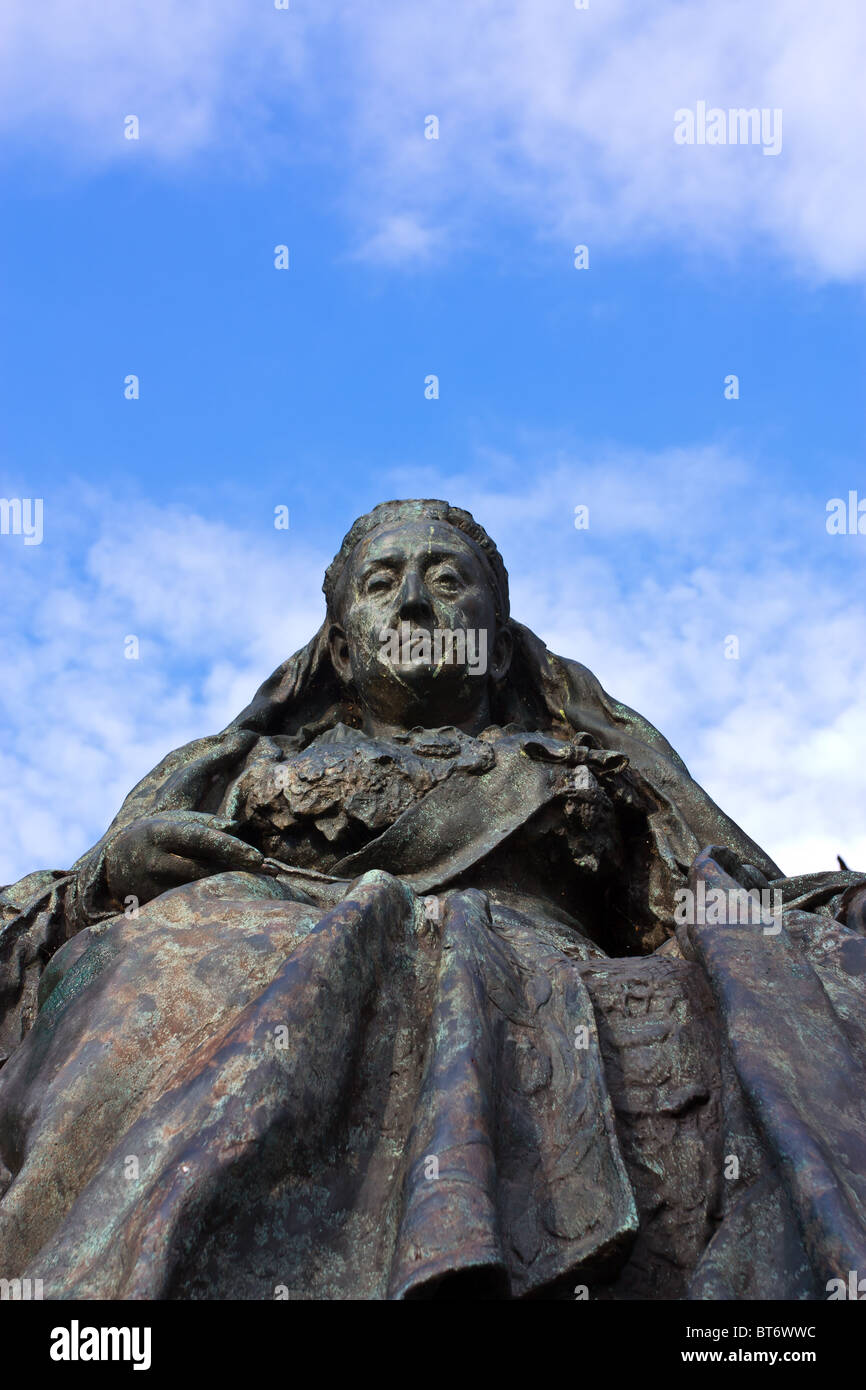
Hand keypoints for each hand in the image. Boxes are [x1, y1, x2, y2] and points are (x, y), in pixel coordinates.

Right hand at [103, 810, 263, 907]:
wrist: (112, 864)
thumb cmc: (156, 835)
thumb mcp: (175, 820)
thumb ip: (205, 822)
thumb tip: (236, 826)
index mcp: (159, 831)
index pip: (200, 838)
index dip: (229, 847)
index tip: (258, 857)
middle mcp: (154, 860)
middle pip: (206, 867)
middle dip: (241, 869)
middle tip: (273, 871)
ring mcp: (152, 886)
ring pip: (201, 887)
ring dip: (234, 884)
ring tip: (267, 880)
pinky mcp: (154, 905)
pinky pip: (192, 901)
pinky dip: (218, 898)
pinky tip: (242, 895)